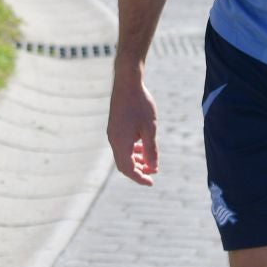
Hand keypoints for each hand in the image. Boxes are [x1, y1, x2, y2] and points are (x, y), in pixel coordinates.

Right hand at [107, 66, 159, 185]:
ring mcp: (112, 133)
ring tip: (150, 161)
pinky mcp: (114, 127)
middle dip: (138, 171)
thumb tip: (154, 167)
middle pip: (123, 164)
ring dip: (135, 161)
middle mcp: (114, 140)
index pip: (128, 169)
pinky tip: (142, 146)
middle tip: (152, 173)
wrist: (127, 83)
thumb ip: (151, 150)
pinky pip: (121, 145)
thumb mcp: (150, 129)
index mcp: (121, 143)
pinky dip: (131, 151)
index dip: (140, 178)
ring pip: (122, 155)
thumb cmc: (140, 105)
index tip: (151, 182)